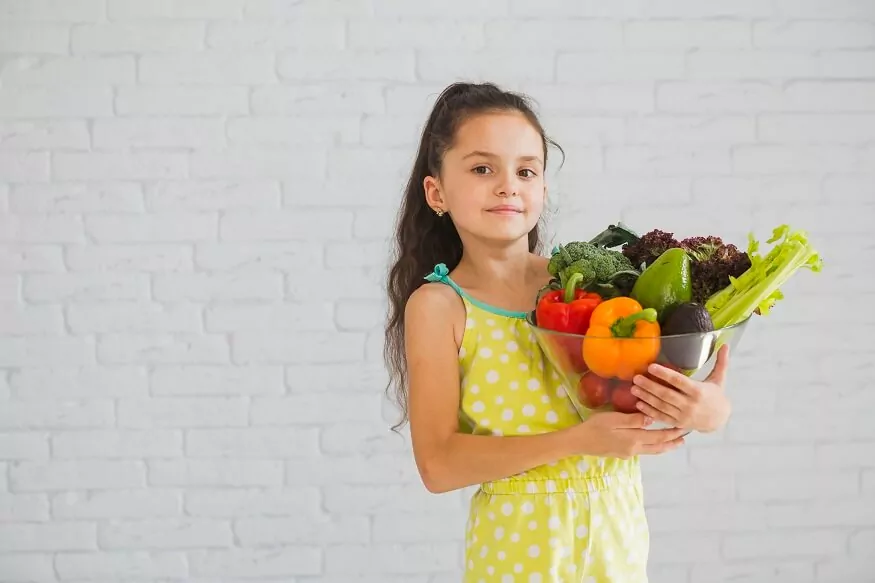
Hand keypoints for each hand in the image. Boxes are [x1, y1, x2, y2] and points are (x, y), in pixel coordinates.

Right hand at [571, 411, 687, 459]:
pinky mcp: (622, 453)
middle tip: (684, 439)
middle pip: (658, 447)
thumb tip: (651, 419)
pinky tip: (652, 442)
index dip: (672, 433)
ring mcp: (628, 453)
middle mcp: (634, 449)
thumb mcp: (613, 419)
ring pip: (651, 451)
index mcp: (634, 439)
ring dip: (663, 446)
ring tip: (673, 442)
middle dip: (672, 443)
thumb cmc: (594, 427)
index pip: (658, 437)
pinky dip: (653, 446)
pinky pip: (643, 450)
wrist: (579, 442)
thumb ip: (633, 420)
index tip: (684, 428)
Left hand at [630, 344, 731, 432]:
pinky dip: (649, 411)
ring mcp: (683, 415)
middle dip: (650, 386)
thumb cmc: (716, 396)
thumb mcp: (719, 379)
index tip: (651, 367)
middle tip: (636, 378)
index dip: (665, 374)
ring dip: (646, 397)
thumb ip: (721, 362)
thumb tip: (726, 344)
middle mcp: (690, 404)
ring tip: (633, 388)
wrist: (718, 419)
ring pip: (661, 406)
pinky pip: (661, 417)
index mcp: (699, 391)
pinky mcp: (677, 423)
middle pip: (666, 394)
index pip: (679, 381)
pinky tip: (638, 404)